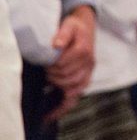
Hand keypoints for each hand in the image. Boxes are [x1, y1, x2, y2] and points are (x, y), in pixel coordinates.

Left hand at [46, 6, 95, 120]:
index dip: (51, 66)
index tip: (45, 63)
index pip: (64, 65)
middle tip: (46, 71)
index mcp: (84, 51)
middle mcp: (89, 63)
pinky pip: (76, 96)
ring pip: (73, 89)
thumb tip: (57, 45)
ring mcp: (88, 72)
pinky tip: (52, 115)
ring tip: (50, 82)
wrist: (87, 27)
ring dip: (59, 87)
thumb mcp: (69, 25)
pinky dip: (65, 106)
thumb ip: (63, 34)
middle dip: (53, 76)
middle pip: (68, 77)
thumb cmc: (75, 27)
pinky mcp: (86, 78)